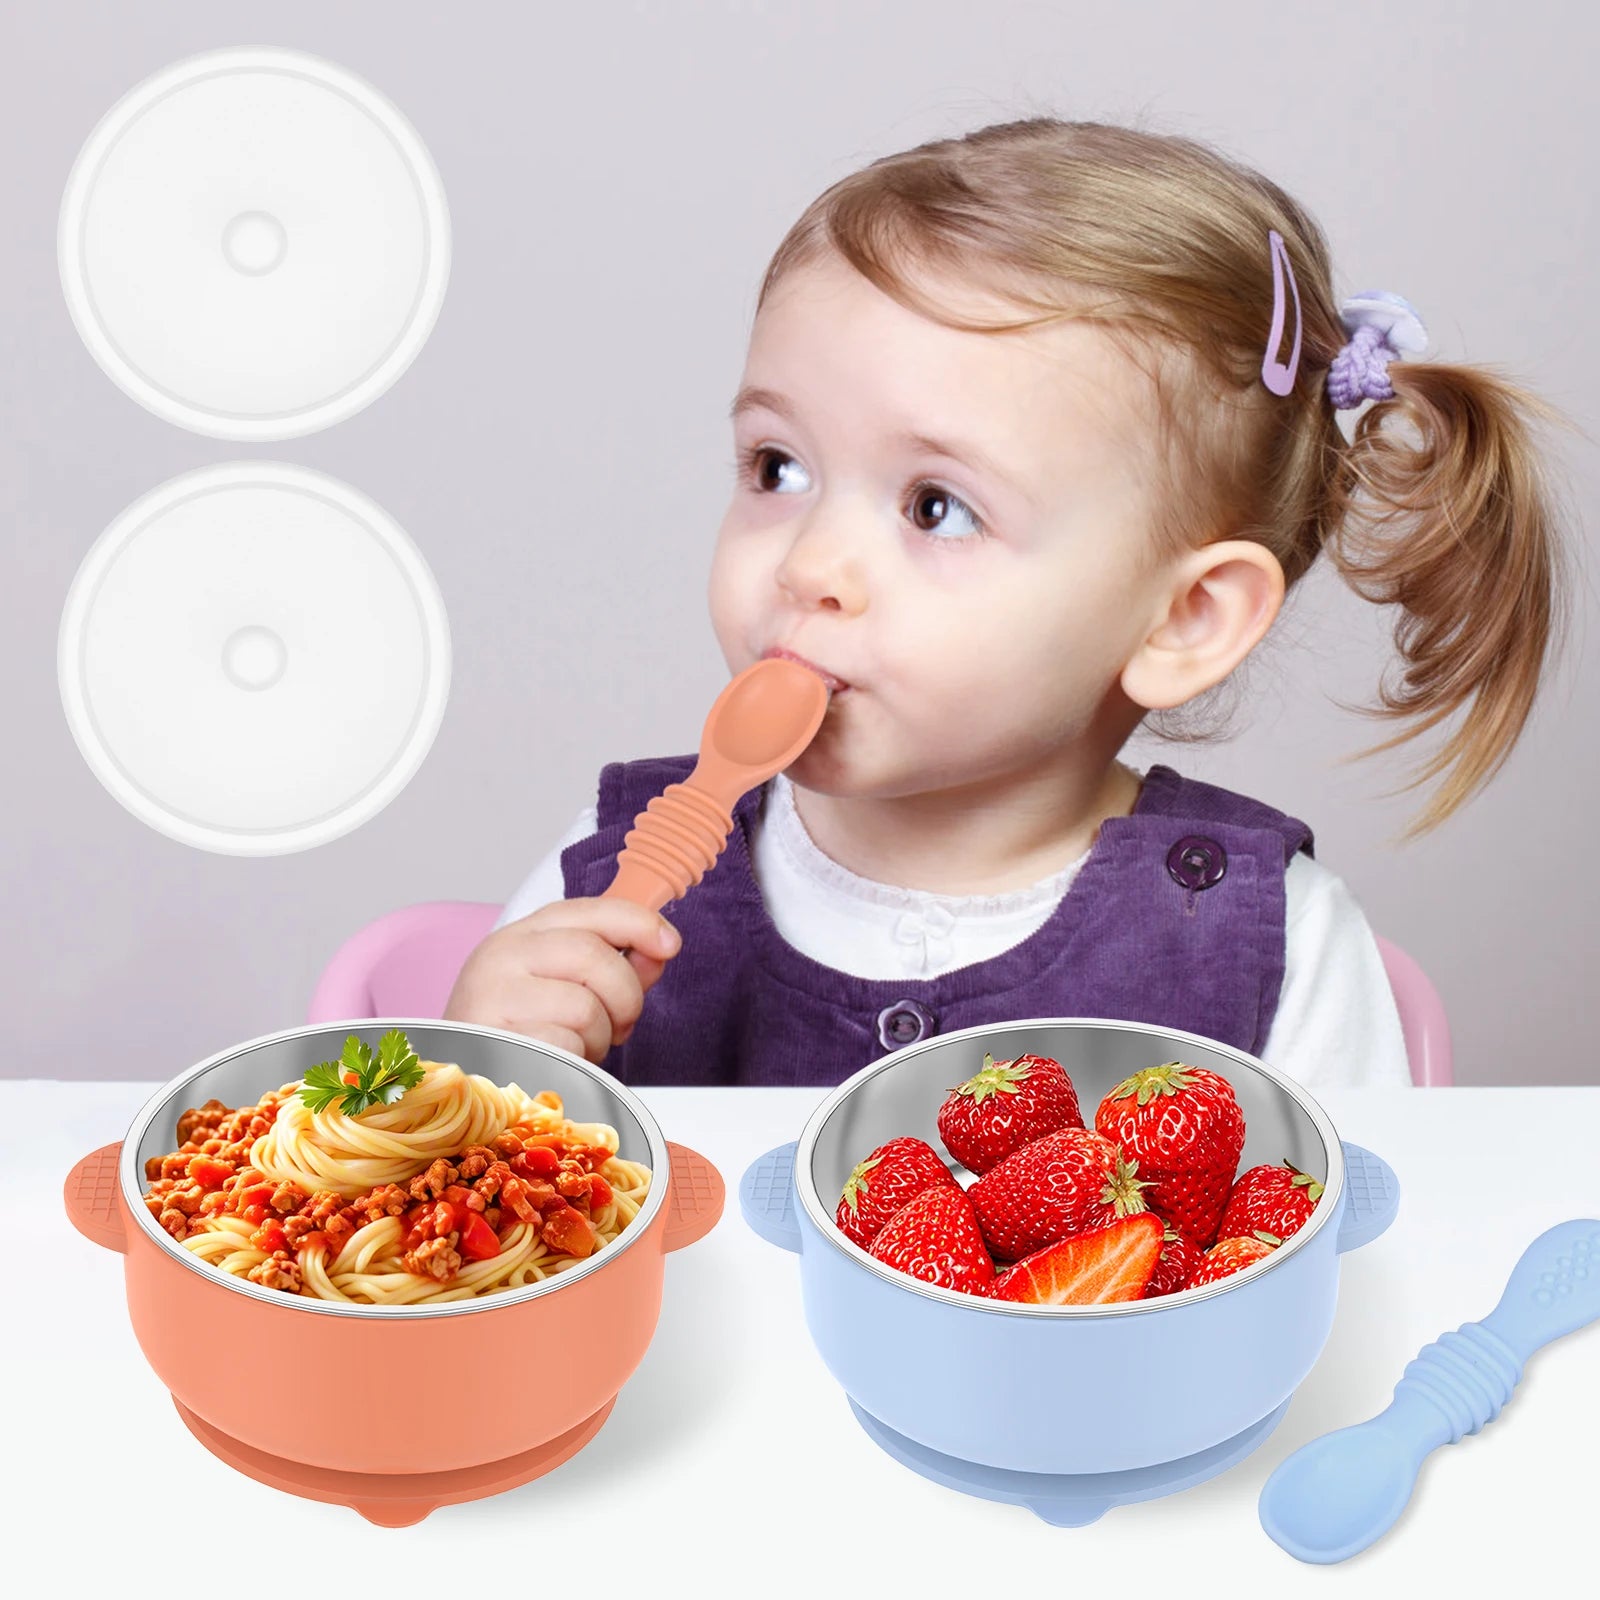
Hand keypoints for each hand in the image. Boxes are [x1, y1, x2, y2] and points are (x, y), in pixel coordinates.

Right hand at [443, 897, 681, 1062]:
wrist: (463, 1078)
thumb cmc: (520, 1031)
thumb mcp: (565, 985)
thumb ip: (615, 964)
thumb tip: (660, 947)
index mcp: (522, 934)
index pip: (590, 910)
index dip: (639, 923)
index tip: (669, 943)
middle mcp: (502, 955)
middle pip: (595, 957)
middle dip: (626, 996)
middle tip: (620, 1023)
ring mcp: (494, 997)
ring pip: (586, 1007)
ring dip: (599, 1036)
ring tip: (579, 1045)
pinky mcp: (496, 1041)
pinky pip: (567, 1048)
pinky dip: (576, 1061)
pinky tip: (557, 1062)